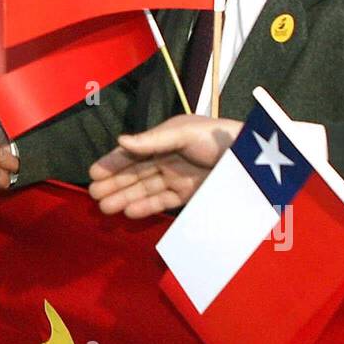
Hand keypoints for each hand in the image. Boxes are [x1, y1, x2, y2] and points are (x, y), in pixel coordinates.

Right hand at [86, 115, 241, 217]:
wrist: (250, 157)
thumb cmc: (217, 137)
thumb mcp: (183, 132)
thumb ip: (152, 140)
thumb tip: (121, 141)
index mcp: (163, 140)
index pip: (132, 153)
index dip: (112, 163)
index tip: (93, 174)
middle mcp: (167, 159)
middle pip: (135, 173)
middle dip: (113, 184)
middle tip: (92, 195)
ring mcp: (177, 178)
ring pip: (144, 189)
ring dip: (124, 197)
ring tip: (105, 207)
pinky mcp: (188, 195)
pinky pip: (161, 202)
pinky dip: (145, 207)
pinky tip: (129, 212)